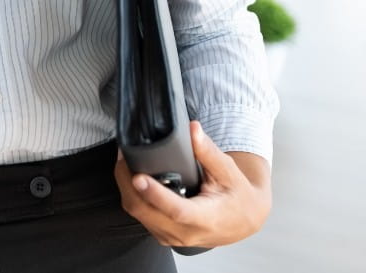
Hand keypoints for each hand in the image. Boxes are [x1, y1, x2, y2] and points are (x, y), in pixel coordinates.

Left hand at [114, 121, 271, 249]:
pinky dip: (132, 196)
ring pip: (137, 214)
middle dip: (127, 182)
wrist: (242, 220)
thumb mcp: (228, 171)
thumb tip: (193, 129)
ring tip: (126, 162)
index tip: (139, 176)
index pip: (176, 210)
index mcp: (205, 218)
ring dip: (126, 188)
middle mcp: (186, 233)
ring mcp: (172, 237)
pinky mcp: (163, 235)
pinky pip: (139, 216)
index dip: (155, 194)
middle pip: (145, 211)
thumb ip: (208, 151)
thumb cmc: (237, 196)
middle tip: (124, 155)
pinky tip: (133, 177)